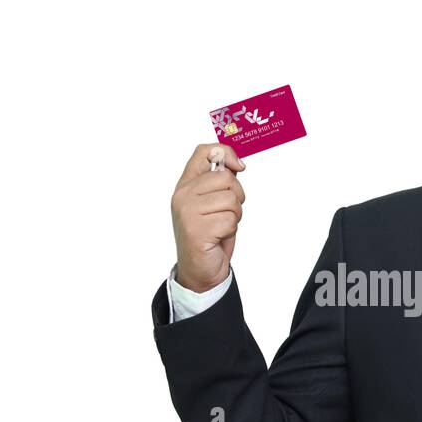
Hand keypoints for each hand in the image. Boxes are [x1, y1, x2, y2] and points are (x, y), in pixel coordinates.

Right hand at [170, 144, 246, 292]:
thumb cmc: (210, 235)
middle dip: (236, 197)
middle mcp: (183, 195)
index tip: (238, 166)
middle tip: (226, 213)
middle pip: (226, 178)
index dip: (226, 152)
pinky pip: (230, 220)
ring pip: (231, 200)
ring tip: (221, 226)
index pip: (204, 152)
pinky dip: (230, 230)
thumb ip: (219, 182)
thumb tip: (235, 163)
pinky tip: (218, 237)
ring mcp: (187, 212)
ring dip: (234, 216)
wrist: (200, 269)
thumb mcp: (213, 203)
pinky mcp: (196, 230)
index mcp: (185, 185)